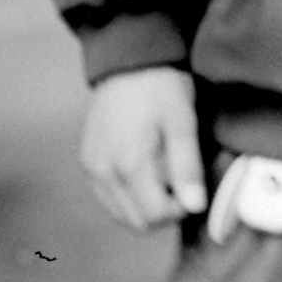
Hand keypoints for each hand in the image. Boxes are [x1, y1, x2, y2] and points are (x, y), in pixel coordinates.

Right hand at [78, 65, 205, 231]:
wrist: (128, 61)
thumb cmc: (160, 87)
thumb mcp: (183, 121)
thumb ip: (186, 166)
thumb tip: (195, 206)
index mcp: (128, 164)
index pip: (154, 216)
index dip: (180, 210)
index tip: (193, 189)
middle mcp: (103, 173)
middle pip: (136, 221)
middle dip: (164, 210)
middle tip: (181, 181)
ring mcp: (91, 169)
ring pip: (121, 213)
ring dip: (146, 205)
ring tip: (165, 173)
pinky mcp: (87, 163)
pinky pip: (109, 197)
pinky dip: (130, 195)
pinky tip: (146, 170)